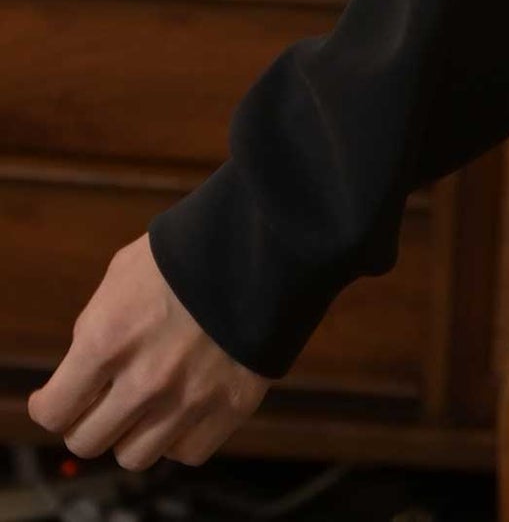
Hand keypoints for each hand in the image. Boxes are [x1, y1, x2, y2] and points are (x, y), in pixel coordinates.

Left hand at [27, 233, 270, 470]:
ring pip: (134, 456)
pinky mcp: (230, 407)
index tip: (57, 399)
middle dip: (89, 420)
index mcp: (108, 339)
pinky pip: (186, 452)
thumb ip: (96, 325)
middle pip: (88, 442)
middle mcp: (144, 380)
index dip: (50, 406)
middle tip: (103, 400)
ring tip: (148, 401)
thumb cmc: (190, 249)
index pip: (54, 412)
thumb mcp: (124, 272)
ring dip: (134, 432)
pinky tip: (184, 404)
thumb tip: (81, 370)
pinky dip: (179, 436)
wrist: (269, 241)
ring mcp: (189, 399)